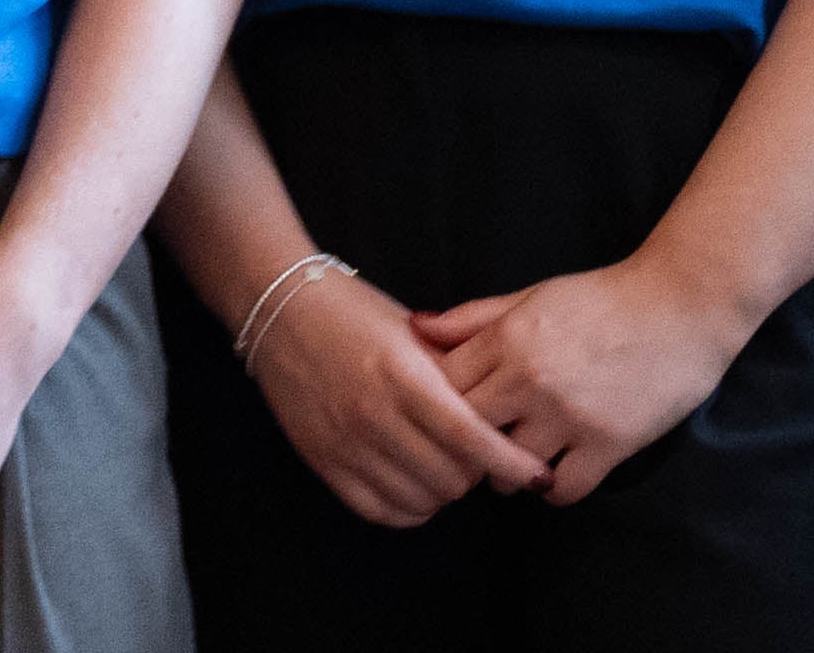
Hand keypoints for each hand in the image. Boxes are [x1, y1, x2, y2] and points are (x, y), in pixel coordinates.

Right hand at [242, 268, 548, 528]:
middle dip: (476, 472)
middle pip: (451, 477)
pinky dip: (409, 507)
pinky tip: (415, 486)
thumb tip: (506, 420)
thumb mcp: (413, 332)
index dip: (512, 462)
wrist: (278, 304)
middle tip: (477, 456)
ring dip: (443, 490)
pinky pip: (379, 510)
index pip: (472, 438)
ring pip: (420, 499)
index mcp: (402, 374)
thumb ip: (457, 374)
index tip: (536, 471)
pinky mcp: (320, 459)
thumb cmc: (354, 311)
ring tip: (444, 466)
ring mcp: (343, 440)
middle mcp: (372, 412)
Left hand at [417, 258, 748, 501]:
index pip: (442, 386)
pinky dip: (551, 490)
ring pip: (510, 468)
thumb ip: (472, 317)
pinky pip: (563, 489)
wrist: (679, 308)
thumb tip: (414, 327)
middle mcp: (530, 380)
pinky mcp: (609, 444)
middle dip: (463, 443)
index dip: (435, 403)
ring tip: (511, 465)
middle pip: (468, 430)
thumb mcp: (530, 297)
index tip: (441, 414)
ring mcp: (569, 415)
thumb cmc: (601, 298)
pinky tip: (552, 476)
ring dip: (506, 473)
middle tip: (469, 449)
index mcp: (507, 339)